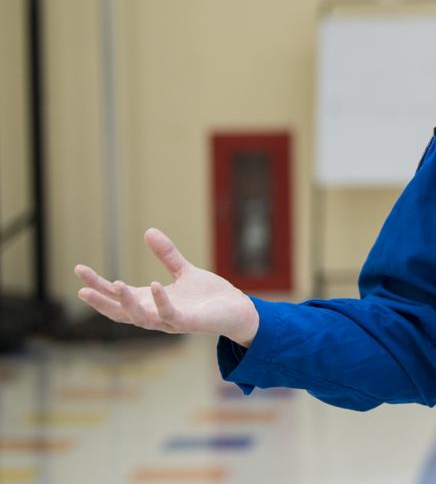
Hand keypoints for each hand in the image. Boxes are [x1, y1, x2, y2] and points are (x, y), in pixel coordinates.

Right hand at [74, 228, 259, 347]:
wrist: (238, 310)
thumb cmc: (209, 296)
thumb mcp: (184, 271)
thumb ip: (167, 255)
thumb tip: (148, 231)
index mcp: (151, 302)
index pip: (118, 295)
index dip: (98, 284)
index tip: (79, 269)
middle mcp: (155, 315)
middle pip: (120, 311)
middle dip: (101, 300)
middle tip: (81, 287)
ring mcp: (170, 321)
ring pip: (140, 317)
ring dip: (126, 303)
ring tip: (115, 283)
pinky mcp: (188, 323)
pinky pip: (169, 315)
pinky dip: (160, 301)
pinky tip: (154, 284)